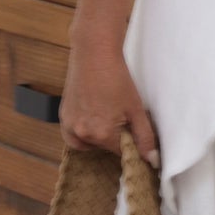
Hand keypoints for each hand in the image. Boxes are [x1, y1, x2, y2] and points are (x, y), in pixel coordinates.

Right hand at [60, 40, 158, 163]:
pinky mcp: (62, 116)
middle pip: (103, 148)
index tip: (134, 133)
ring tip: (106, 120)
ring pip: (86, 145)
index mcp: (102, 134)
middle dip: (114, 139)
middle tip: (121, 119)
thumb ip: (144, 136)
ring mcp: (69, 125)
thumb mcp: (136, 109)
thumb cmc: (116, 78)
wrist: (94, 54)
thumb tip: (152, 159)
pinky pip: (72, 136)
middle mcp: (82, 133)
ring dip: (97, 139)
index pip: (121, 152)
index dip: (130, 144)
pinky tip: (92, 121)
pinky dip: (81, 134)